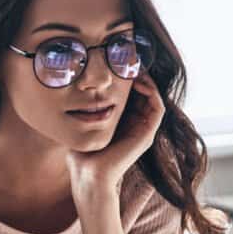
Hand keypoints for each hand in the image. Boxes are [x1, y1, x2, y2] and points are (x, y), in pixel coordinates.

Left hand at [65, 71, 164, 200]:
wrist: (89, 175)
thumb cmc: (82, 153)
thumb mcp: (83, 123)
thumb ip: (85, 107)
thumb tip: (74, 86)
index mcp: (123, 123)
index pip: (132, 94)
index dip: (128, 77)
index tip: (118, 61)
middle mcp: (136, 125)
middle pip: (144, 93)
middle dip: (138, 74)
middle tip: (129, 58)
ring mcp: (144, 130)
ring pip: (154, 97)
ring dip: (147, 79)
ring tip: (135, 66)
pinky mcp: (147, 135)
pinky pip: (158, 107)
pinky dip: (152, 91)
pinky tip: (138, 80)